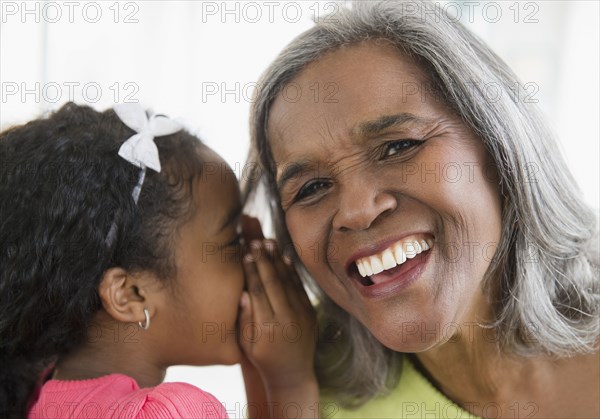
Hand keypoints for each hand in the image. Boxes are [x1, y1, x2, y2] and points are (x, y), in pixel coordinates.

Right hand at [238, 217, 316, 388]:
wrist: (293, 373)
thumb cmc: (263, 358)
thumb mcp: (247, 344)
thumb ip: (245, 319)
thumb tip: (243, 292)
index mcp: (267, 327)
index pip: (258, 291)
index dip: (251, 270)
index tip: (245, 253)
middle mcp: (286, 319)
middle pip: (273, 282)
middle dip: (264, 259)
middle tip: (255, 240)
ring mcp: (301, 314)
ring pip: (287, 281)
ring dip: (277, 260)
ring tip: (268, 242)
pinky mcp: (310, 312)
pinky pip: (299, 286)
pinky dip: (291, 271)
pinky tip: (283, 257)